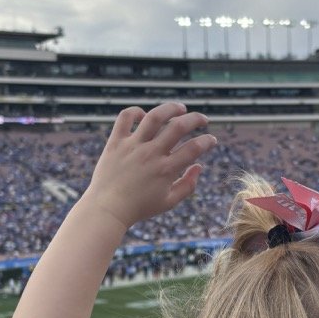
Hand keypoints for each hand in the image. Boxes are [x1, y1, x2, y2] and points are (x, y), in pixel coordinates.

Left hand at [83, 102, 216, 229]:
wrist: (107, 209)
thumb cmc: (139, 208)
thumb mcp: (169, 202)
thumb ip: (188, 185)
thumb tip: (198, 166)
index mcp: (166, 169)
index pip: (194, 148)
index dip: (207, 141)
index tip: (211, 140)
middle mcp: (151, 154)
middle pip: (179, 126)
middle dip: (196, 119)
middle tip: (202, 119)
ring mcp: (133, 146)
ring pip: (155, 117)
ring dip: (171, 108)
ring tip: (180, 108)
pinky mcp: (116, 142)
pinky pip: (125, 117)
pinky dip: (136, 112)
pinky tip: (144, 116)